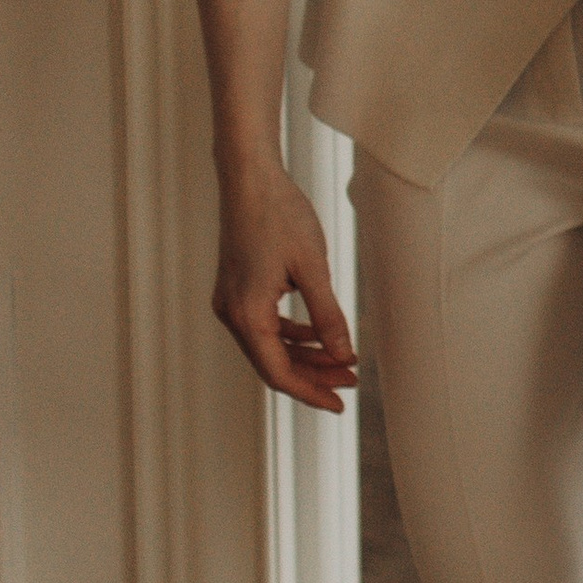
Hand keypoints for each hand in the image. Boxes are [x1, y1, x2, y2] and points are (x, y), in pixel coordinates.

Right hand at [214, 163, 355, 413]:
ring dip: (306, 355)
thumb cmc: (280, 216)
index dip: (311, 392)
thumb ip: (328, 316)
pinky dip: (293, 335)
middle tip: (352, 382)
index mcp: (246, 313)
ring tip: (344, 360)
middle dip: (314, 376)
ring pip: (270, 346)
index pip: (278, 372)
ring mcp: (231, 302)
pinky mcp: (237, 290)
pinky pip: (266, 326)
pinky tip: (321, 334)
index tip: (341, 404)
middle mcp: (231, 313)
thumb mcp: (313, 268)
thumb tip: (343, 356)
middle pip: (273, 363)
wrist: (249, 178)